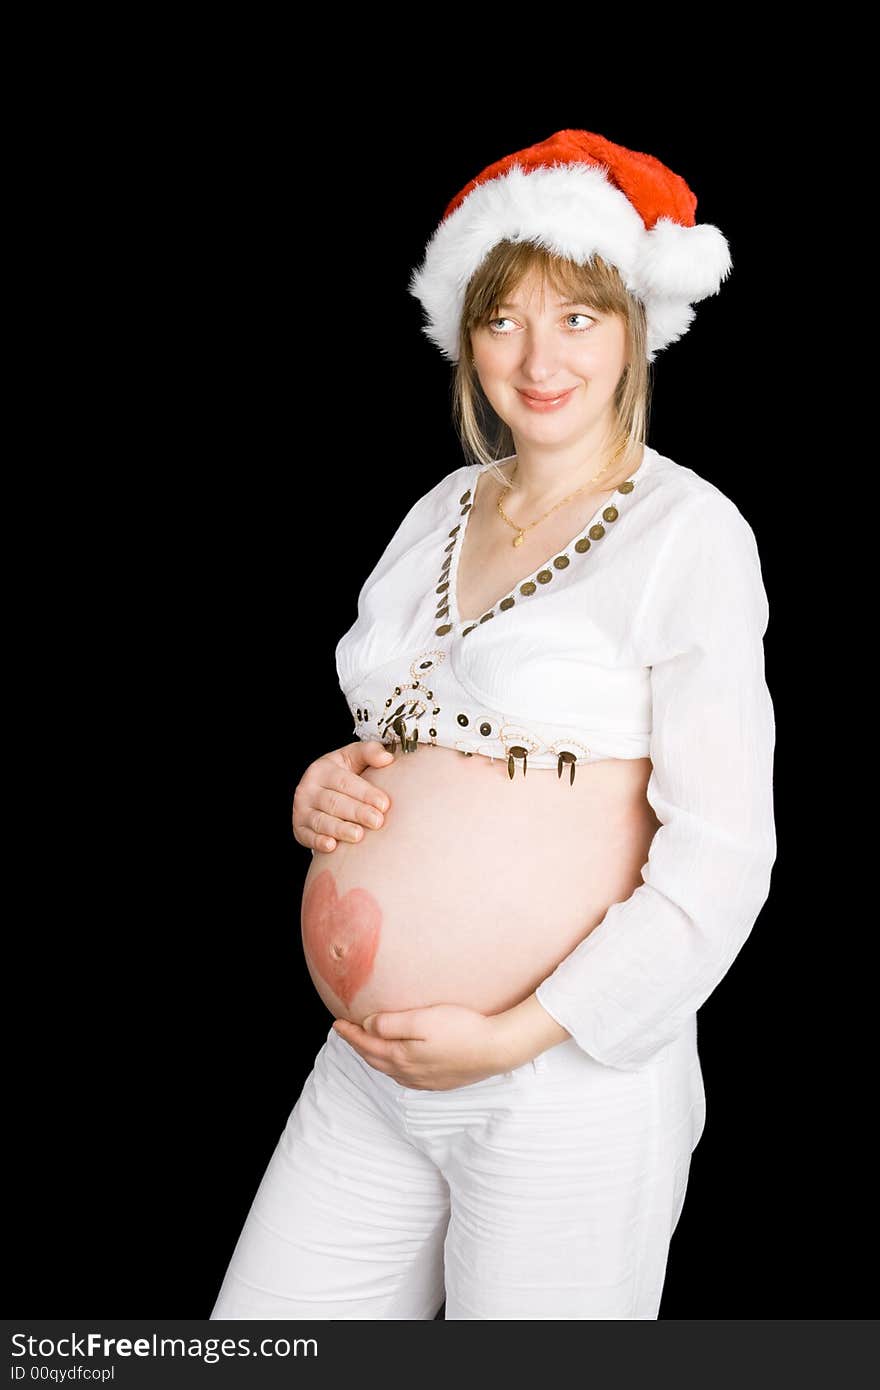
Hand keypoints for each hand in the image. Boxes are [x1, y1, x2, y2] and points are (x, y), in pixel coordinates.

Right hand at [292, 741, 394, 853]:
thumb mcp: (354, 757)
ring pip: (321, 821)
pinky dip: (318, 842)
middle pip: (334, 802)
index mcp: (323, 769)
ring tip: (359, 835)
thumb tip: (387, 758)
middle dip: (357, 812)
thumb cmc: (345, 774)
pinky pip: (308, 836)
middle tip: (377, 821)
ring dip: (340, 829)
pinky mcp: (299, 829)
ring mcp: (301, 810)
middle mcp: (308, 789)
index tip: (384, 804)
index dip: (364, 793)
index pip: (344, 781)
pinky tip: (332, 846)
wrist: (322, 791)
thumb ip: (370, 753)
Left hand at [332, 1004, 509, 1090]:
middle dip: (358, 1046)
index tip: (337, 1022)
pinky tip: (398, 1062)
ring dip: (374, 1057)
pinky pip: (406, 1077)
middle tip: (347, 1032)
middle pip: (375, 1059)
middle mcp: (409, 1073)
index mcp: (401, 1056)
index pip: (367, 1044)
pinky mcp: (440, 1081)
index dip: (350, 1033)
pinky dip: (393, 1067)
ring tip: (367, 1045)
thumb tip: (367, 1026)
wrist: (497, 1049)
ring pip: (390, 1070)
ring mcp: (425, 1080)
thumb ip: (391, 1024)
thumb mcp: (423, 1019)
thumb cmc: (462, 1029)